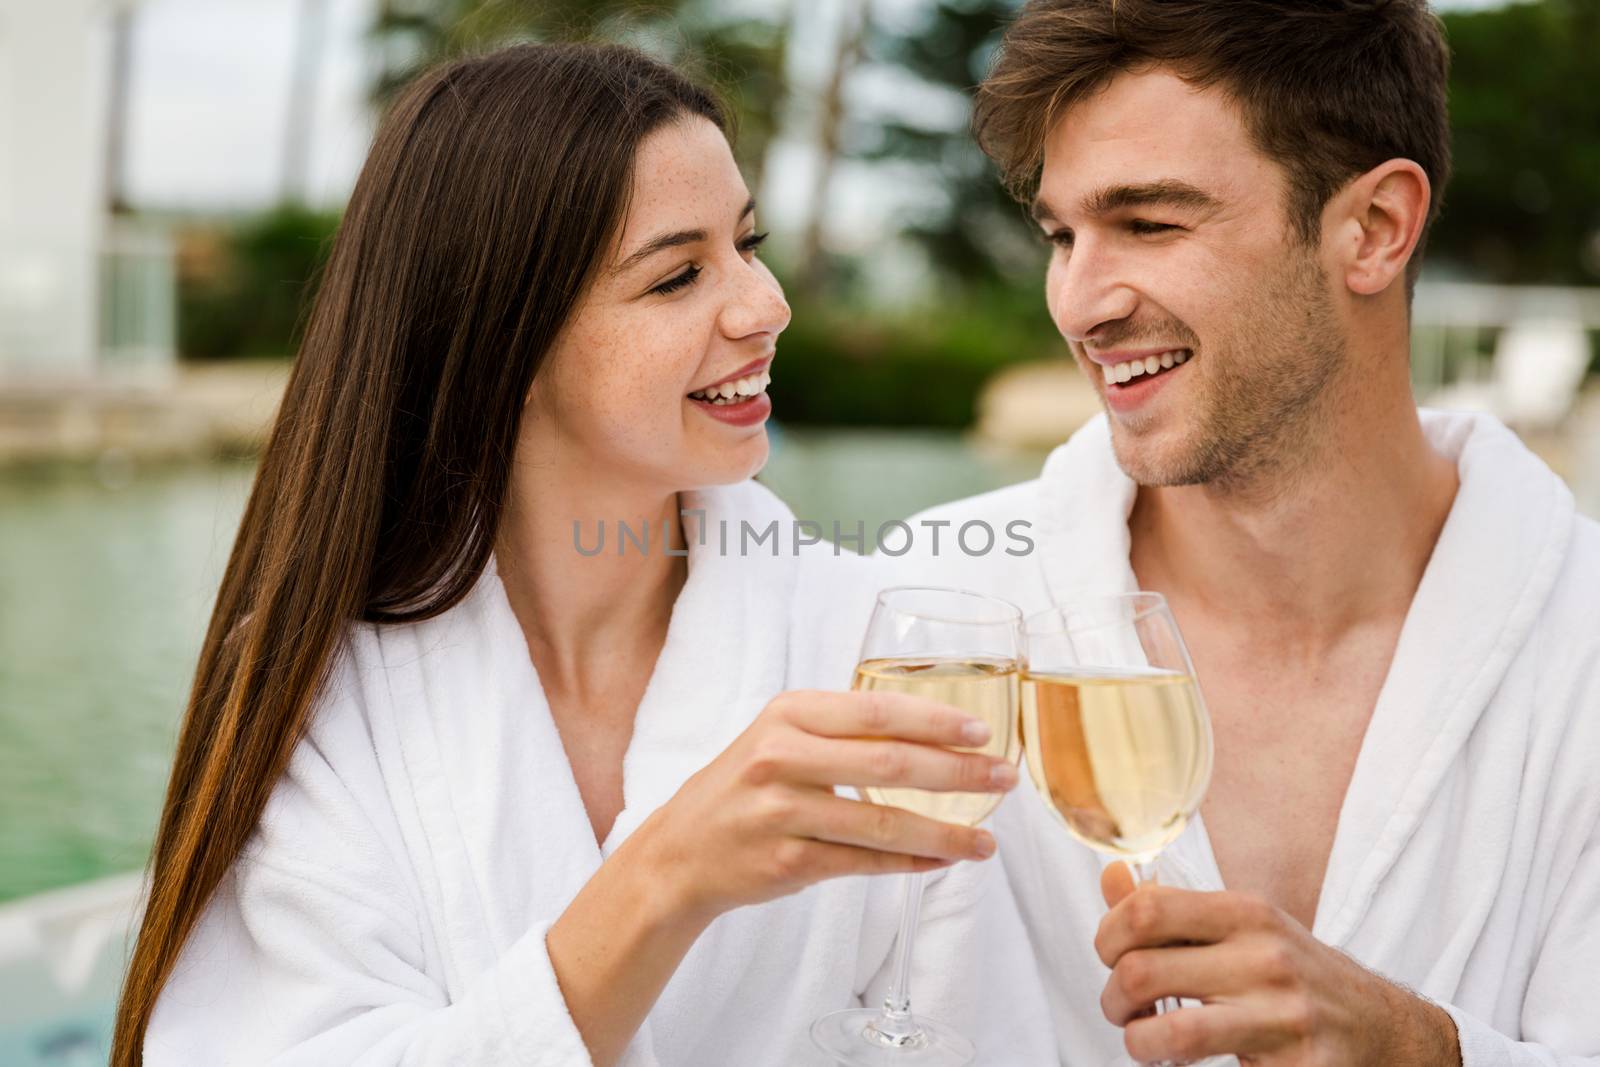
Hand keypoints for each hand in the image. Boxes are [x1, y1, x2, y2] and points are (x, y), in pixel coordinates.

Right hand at [631, 688, 1016, 924]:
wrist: (680, 851)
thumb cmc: (743, 787)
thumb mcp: (781, 736)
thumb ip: (843, 728)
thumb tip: (935, 733)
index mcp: (788, 713)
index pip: (877, 711)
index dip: (936, 720)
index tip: (982, 731)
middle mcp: (781, 756)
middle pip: (889, 764)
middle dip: (957, 773)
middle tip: (1002, 779)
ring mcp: (782, 811)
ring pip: (882, 823)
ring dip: (944, 832)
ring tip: (985, 841)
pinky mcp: (786, 861)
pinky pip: (864, 863)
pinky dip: (910, 864)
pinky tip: (943, 861)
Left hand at [1095, 863, 1460, 1065]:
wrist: (1383, 1029)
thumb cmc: (1296, 975)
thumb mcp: (1244, 928)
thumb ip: (1173, 908)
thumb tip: (1111, 876)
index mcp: (1247, 913)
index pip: (1145, 909)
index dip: (1106, 935)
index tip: (1110, 956)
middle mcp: (1266, 958)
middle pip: (1141, 972)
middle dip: (1112, 999)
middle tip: (1122, 1009)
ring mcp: (1284, 1017)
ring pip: (1171, 1033)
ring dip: (1138, 1043)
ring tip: (1145, 1041)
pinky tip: (1187, 1063)